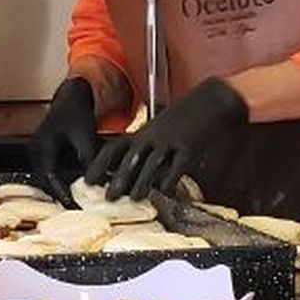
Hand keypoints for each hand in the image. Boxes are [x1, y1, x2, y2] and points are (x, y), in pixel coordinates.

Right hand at [27, 77, 99, 204]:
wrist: (71, 95)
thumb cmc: (76, 110)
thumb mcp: (84, 134)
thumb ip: (89, 157)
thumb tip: (99, 181)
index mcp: (41, 148)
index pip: (50, 180)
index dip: (63, 195)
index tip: (76, 207)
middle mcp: (36, 152)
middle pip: (47, 183)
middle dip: (63, 195)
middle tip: (79, 208)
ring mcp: (39, 153)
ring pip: (50, 179)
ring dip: (63, 189)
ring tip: (80, 201)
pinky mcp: (46, 153)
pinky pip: (53, 172)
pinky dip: (64, 180)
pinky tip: (79, 186)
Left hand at [85, 77, 246, 200]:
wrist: (211, 101)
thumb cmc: (186, 116)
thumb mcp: (161, 127)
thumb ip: (148, 145)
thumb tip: (135, 169)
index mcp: (144, 132)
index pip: (114, 147)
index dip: (99, 164)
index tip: (87, 179)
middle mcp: (153, 136)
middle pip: (130, 158)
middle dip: (118, 179)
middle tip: (109, 197)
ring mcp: (170, 141)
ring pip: (151, 164)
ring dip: (141, 182)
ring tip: (135, 198)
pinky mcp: (189, 147)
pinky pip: (177, 167)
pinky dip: (170, 181)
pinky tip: (166, 192)